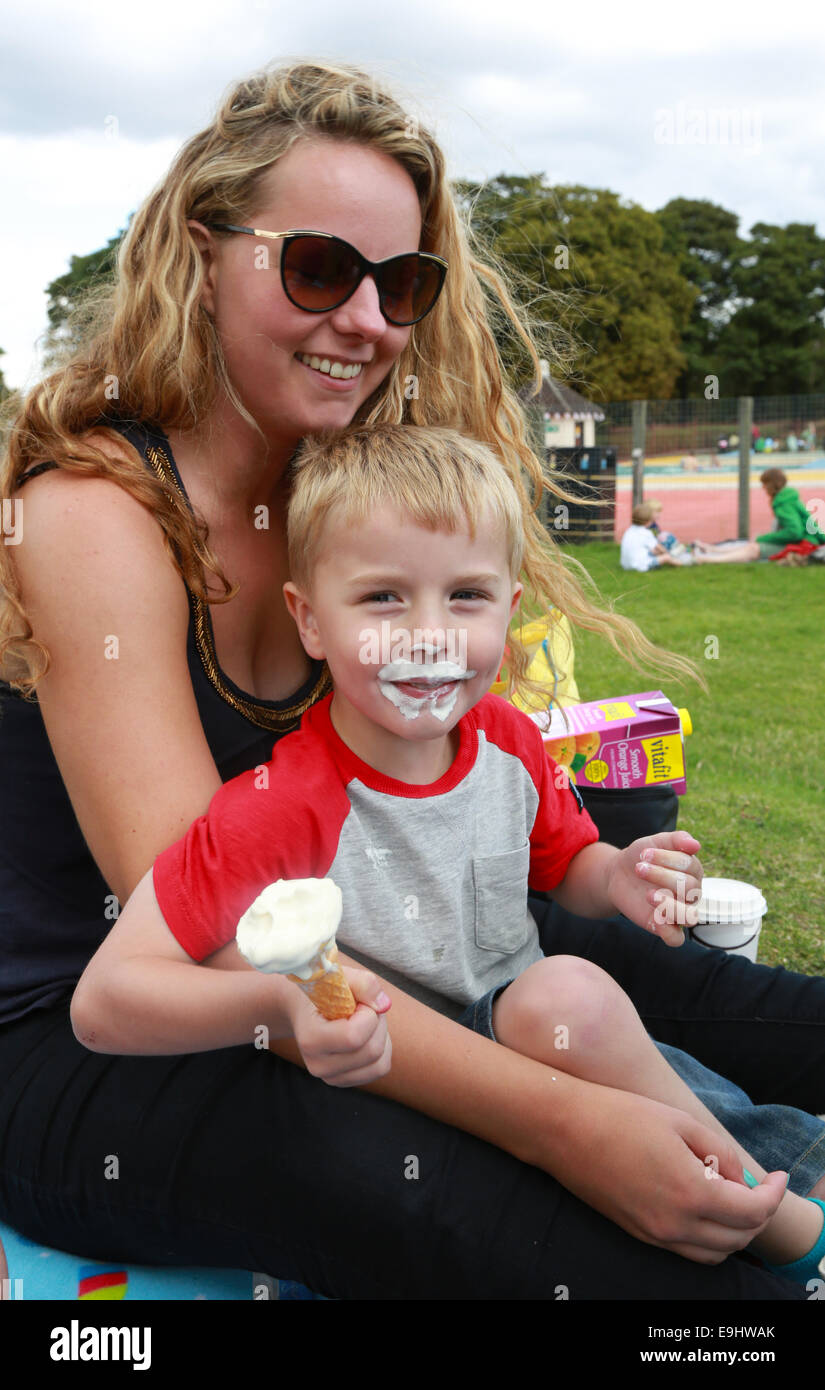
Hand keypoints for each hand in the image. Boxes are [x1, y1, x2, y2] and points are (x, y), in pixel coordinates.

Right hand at [284, 967, 391, 1087]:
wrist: (305, 1008)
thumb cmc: (323, 990)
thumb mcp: (339, 976)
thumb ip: (363, 983)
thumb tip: (384, 1005)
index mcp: (311, 1040)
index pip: (354, 1036)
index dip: (367, 1014)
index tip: (358, 1001)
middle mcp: (318, 1065)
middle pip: (372, 1051)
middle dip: (377, 1023)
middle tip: (364, 1007)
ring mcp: (331, 1077)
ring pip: (380, 1063)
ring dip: (382, 1036)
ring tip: (365, 1021)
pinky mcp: (345, 1080)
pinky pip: (380, 1068)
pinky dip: (383, 1049)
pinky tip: (368, 1035)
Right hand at [543, 1085, 785, 1263]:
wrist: (562, 1129)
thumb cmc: (619, 1115)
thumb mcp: (679, 1121)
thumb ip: (718, 1152)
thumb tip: (736, 1177)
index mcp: (691, 1192)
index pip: (753, 1211)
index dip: (772, 1194)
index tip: (778, 1177)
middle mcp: (675, 1224)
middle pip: (738, 1238)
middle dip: (757, 1214)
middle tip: (757, 1186)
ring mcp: (654, 1234)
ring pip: (714, 1254)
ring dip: (733, 1232)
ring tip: (730, 1197)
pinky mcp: (638, 1233)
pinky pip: (687, 1250)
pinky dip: (706, 1236)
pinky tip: (700, 1202)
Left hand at [606, 831, 701, 946]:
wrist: (619, 873)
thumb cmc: (642, 857)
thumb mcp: (655, 842)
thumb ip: (676, 840)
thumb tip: (696, 845)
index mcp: (693, 872)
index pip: (690, 866)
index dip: (667, 859)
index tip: (643, 853)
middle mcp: (691, 894)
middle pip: (689, 889)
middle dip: (662, 876)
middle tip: (639, 868)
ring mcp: (679, 912)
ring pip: (690, 917)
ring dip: (670, 905)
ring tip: (649, 894)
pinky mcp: (663, 927)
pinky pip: (676, 939)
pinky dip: (669, 931)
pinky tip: (654, 916)